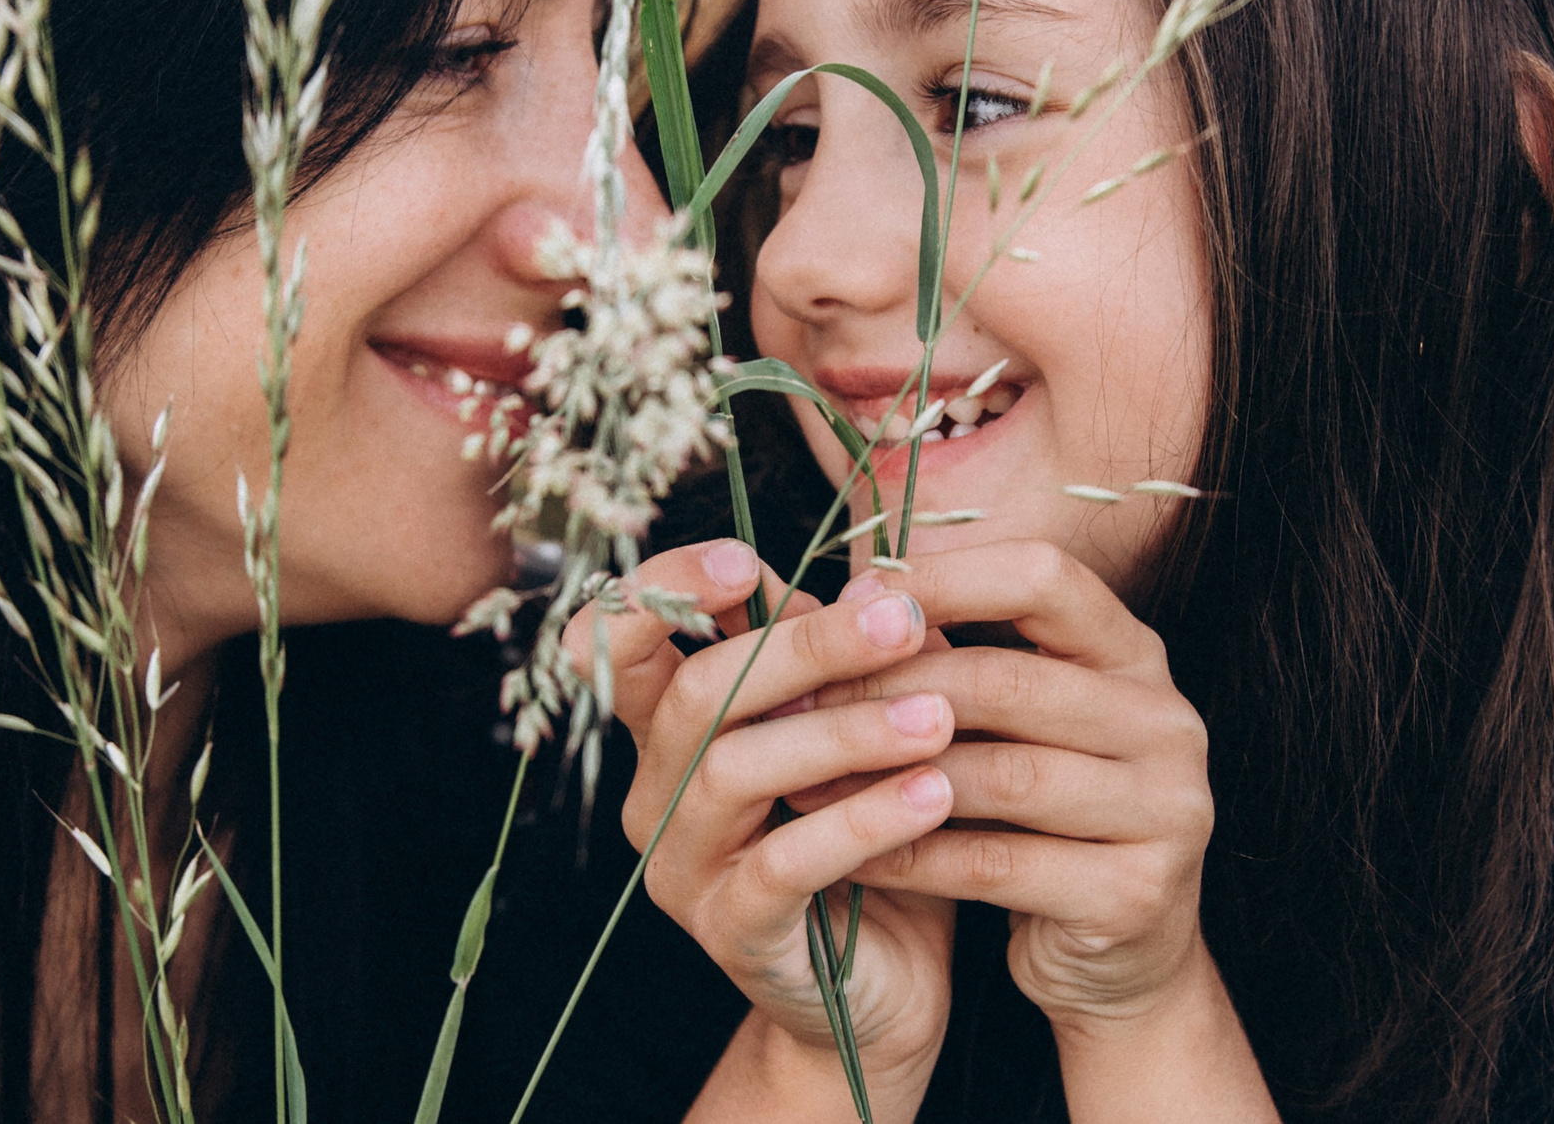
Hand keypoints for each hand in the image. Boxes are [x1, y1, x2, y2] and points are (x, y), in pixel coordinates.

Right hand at [564, 540, 959, 1104]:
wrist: (883, 993)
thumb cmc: (874, 837)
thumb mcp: (856, 731)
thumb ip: (843, 659)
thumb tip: (881, 573)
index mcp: (670, 728)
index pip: (616, 639)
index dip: (664, 590)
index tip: (747, 560)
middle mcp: (656, 792)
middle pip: (694, 692)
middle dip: (802, 646)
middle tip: (902, 620)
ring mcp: (683, 867)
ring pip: (734, 772)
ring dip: (843, 732)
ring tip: (937, 715)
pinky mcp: (732, 931)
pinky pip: (784, 863)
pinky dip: (862, 821)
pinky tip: (933, 793)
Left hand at [795, 545, 1215, 1033]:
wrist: (1115, 958)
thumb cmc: (1041, 815)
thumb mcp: (1014, 723)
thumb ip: (948, 655)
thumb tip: (842, 600)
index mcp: (1136, 656)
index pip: (1044, 577)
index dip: (944, 578)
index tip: (853, 600)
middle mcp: (1168, 722)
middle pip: (1009, 681)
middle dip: (891, 687)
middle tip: (801, 699)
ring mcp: (1167, 811)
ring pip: (1002, 777)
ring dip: (888, 776)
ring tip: (803, 777)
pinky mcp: (1136, 895)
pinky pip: (995, 866)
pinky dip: (910, 855)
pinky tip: (845, 854)